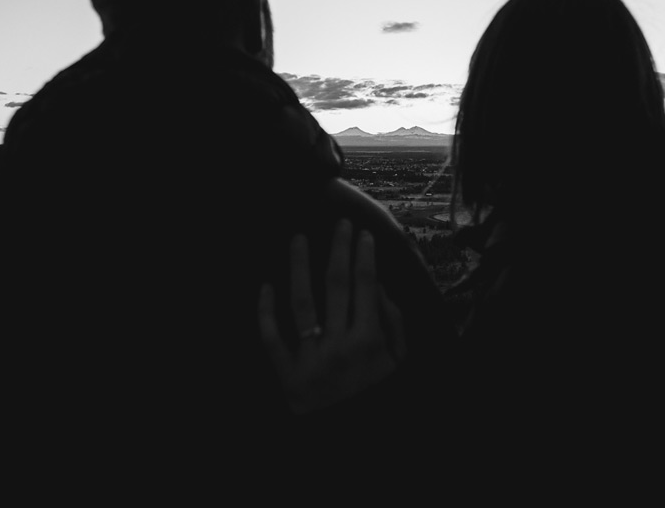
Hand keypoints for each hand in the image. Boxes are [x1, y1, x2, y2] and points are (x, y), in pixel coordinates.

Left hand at [259, 219, 405, 414]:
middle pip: (336, 285)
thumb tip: (381, 288)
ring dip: (298, 267)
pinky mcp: (287, 377)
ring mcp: (310, 360)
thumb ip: (394, 325)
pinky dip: (265, 312)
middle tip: (338, 224)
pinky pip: (271, 340)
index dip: (365, 255)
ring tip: (297, 239)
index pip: (366, 285)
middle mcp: (339, 346)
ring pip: (300, 303)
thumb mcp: (399, 365)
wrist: (353, 439)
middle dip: (338, 249)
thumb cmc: (378, 398)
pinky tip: (265, 286)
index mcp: (369, 341)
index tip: (363, 234)